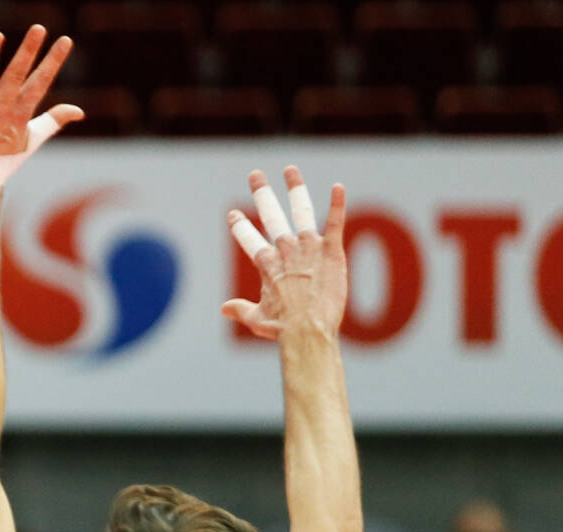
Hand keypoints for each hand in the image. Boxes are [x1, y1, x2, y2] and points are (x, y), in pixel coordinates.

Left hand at [0, 25, 81, 154]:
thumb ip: (54, 121)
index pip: (40, 83)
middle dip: (27, 52)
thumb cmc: (3, 159)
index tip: (65, 40)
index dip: (53, 62)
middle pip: (15, 75)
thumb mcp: (31, 141)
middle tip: (39, 28)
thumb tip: (79, 111)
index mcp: (19, 114)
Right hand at [223, 166, 346, 339]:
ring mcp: (309, 247)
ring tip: (290, 170)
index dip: (239, 225)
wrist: (308, 329)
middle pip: (271, 215)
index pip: (248, 238)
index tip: (233, 214)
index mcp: (265, 264)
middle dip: (262, 193)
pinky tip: (338, 187)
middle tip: (255, 174)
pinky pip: (335, 222)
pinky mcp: (332, 251)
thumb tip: (224, 308)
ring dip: (295, 188)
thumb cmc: (282, 327)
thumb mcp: (256, 319)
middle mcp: (284, 250)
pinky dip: (337, 204)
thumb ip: (241, 309)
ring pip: (301, 211)